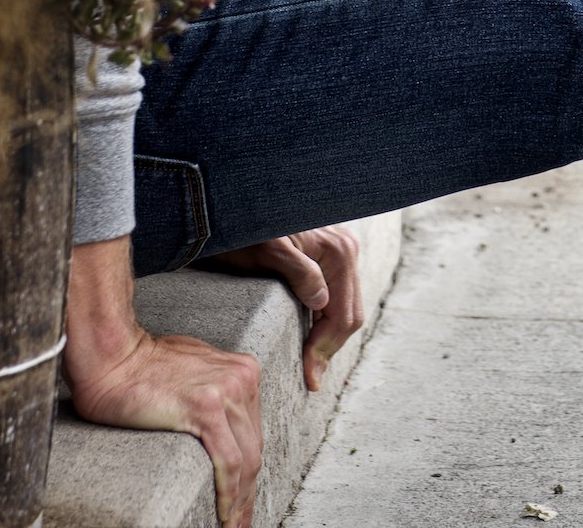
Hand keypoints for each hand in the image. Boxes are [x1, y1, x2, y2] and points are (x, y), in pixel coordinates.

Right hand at [64, 237, 263, 527]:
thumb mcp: (193, 372)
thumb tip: (219, 425)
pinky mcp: (206, 407)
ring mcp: (226, 392)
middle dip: (249, 492)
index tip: (246, 498)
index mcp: (242, 372)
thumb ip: (214, 393)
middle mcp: (241, 379)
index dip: (250, 471)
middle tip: (242, 522)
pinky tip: (227, 516)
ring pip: (245, 461)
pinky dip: (230, 495)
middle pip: (253, 449)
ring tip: (234, 525)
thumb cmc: (140, 367)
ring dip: (241, 501)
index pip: (252, 433)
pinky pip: (228, 463)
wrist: (111, 356)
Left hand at [196, 225, 365, 391]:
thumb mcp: (266, 250)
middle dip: (329, 347)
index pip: (343, 315)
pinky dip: (325, 320)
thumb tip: (321, 302)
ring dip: (328, 336)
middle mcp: (346, 250)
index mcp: (338, 252)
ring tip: (310, 363)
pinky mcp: (326, 256)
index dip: (325, 350)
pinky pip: (335, 296)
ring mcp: (338, 252)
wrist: (233, 205)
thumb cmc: (246, 228)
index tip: (309, 377)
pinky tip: (309, 334)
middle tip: (310, 377)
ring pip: (344, 307)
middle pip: (349, 314)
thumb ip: (299, 272)